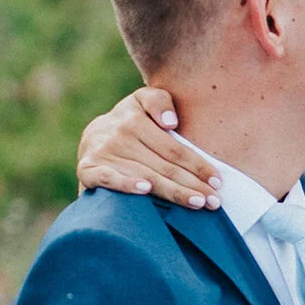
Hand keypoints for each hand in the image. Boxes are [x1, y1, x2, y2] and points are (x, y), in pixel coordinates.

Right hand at [76, 88, 222, 208]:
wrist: (92, 136)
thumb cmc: (130, 121)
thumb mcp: (143, 101)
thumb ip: (159, 102)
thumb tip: (171, 122)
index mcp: (135, 118)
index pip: (173, 148)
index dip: (197, 165)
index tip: (217, 181)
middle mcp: (119, 135)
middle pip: (163, 166)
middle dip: (192, 185)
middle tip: (214, 201)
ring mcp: (103, 153)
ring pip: (145, 177)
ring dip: (172, 192)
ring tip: (197, 203)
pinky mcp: (88, 170)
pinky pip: (109, 179)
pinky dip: (126, 184)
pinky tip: (146, 191)